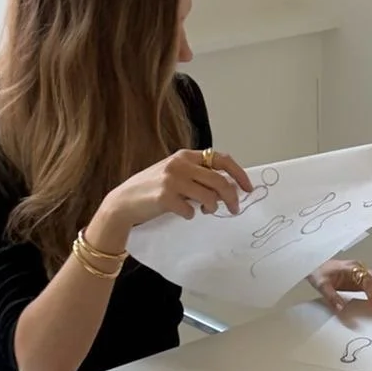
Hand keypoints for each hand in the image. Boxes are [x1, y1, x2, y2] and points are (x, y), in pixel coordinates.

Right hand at [95, 149, 253, 238]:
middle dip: (232, 198)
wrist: (123, 202)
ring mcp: (172, 179)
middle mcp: (180, 164)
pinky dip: (191, 215)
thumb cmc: (152, 190)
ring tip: (206, 211)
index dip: (239, 174)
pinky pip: (191, 210)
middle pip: (220, 181)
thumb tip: (228, 189)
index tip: (248, 189)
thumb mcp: (176, 174)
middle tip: (235, 210)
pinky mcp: (165, 196)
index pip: (221, 159)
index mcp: (185, 156)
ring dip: (212, 208)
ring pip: (209, 196)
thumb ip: (198, 177)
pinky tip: (183, 213)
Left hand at [307, 259, 371, 313]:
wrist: (315, 265)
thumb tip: (341, 309)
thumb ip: (331, 297)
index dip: (371, 294)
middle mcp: (360, 269)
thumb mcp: (321, 285)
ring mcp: (363, 273)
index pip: (366, 281)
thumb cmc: (319, 273)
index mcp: (351, 268)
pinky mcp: (363, 279)